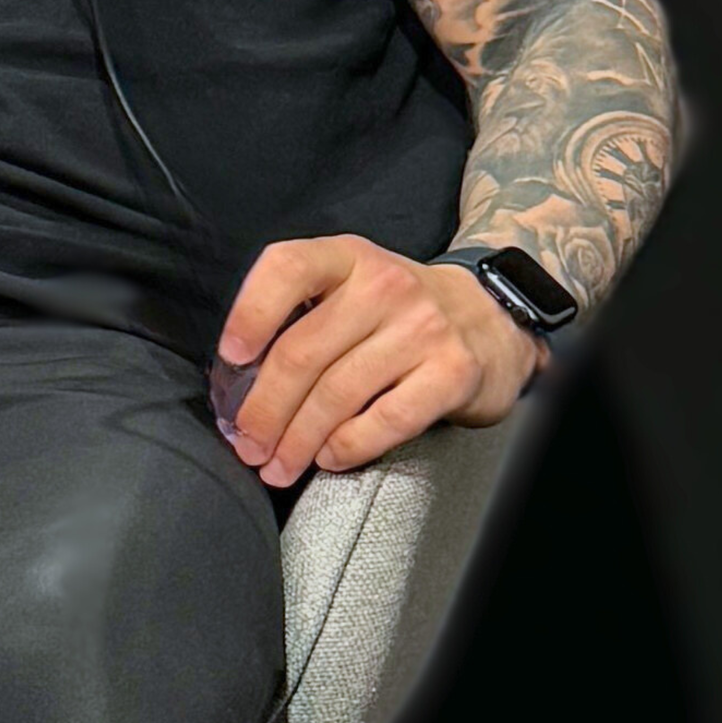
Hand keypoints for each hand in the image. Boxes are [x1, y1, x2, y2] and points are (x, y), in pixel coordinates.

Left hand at [212, 236, 539, 485]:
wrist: (490, 318)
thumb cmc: (397, 312)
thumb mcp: (352, 286)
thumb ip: (302, 315)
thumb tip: (238, 380)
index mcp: (348, 256)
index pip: (287, 267)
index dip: (250, 313)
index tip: (231, 358)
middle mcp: (384, 285)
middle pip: (302, 351)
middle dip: (264, 409)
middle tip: (246, 444)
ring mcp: (422, 328)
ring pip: (337, 394)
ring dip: (296, 440)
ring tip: (276, 465)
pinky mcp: (452, 372)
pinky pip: (385, 420)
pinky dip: (347, 447)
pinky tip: (328, 459)